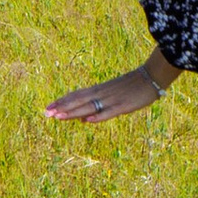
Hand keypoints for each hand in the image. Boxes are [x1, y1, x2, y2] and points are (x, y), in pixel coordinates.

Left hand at [46, 50, 174, 121]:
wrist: (152, 76)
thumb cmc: (134, 86)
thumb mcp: (113, 94)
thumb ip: (98, 106)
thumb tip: (83, 119)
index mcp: (99, 90)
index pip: (76, 95)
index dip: (62, 101)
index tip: (48, 107)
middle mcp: (102, 94)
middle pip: (79, 101)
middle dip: (62, 107)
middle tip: (45, 113)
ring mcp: (112, 100)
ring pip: (89, 107)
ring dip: (73, 112)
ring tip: (58, 116)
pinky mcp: (124, 106)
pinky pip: (109, 112)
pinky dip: (98, 116)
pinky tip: (88, 121)